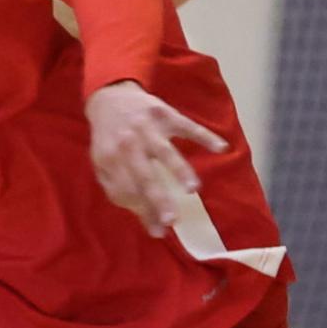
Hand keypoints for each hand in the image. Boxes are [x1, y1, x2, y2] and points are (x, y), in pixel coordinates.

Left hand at [84, 80, 226, 236]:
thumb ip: (121, 193)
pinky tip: (221, 148)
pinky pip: (187, 126)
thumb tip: (150, 225)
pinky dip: (205, 136)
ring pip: (165, 151)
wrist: (110, 98)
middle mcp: (127, 143)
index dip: (143, 211)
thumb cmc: (111, 140)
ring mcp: (147, 127)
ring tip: (193, 190)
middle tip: (172, 220)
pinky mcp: (164, 113)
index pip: (127, 191)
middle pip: (144, 176)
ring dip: (180, 170)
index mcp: (110, 159)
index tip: (160, 230)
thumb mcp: (105, 165)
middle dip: (158, 200)